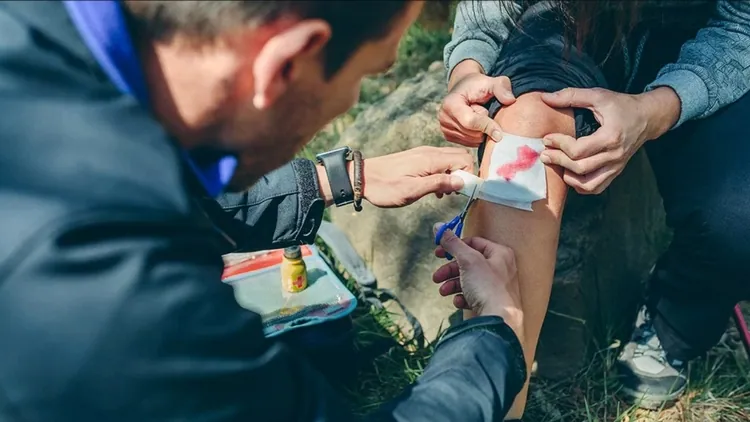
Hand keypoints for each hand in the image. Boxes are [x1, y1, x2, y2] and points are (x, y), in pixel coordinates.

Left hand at [361, 146, 473, 207]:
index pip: (464, 159)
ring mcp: (423, 154)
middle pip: (459, 156)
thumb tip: (462, 181)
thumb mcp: (412, 190)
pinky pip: (439, 162)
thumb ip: (438, 184)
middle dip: (463, 174)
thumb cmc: (385, 187)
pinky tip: (434, 189)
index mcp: (431, 159)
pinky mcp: (417, 158)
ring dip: (453, 175)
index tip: (463, 192)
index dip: (469, 175)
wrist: (362, 177)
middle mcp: (429, 152)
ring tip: (443, 194)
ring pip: (450, 159)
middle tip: (454, 193)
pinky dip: (443, 174)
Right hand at [432, 227, 523, 340]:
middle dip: (450, 271)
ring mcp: (497, 287)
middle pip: (469, 263)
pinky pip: (473, 296)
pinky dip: (463, 298)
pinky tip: (459, 302)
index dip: (454, 246)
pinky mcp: (492, 302)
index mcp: (499, 254)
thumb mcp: (467, 260)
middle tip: (437, 276)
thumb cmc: (488, 287)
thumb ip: (453, 243)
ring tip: (443, 291)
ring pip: (469, 281)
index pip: (473, 243)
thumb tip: (439, 227)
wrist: (498, 320)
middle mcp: (501, 268)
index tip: (438, 252)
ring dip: (452, 285)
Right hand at [439, 61, 515, 146]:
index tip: (501, 133)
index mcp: (450, 103)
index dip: (487, 126)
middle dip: (485, 126)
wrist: (463, 89)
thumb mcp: (491, 82)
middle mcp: (443, 117)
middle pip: (472, 133)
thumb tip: (510, 100)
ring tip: (478, 116)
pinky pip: (469, 143)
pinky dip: (477, 136)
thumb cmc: (477, 86)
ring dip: (481, 131)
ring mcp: (444, 128)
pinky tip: (476, 124)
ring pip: (472, 140)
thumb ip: (502, 87)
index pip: (470, 121)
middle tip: (483, 111)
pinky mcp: (448, 136)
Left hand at [539, 87, 679, 193]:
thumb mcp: (598, 96)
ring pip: (588, 184)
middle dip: (558, 161)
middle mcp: (614, 155)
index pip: (578, 150)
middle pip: (579, 168)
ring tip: (557, 166)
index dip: (559, 145)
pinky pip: (596, 188)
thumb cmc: (622, 105)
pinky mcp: (616, 171)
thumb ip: (571, 96)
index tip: (547, 138)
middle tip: (545, 154)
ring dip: (568, 178)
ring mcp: (616, 166)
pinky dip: (581, 186)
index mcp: (610, 136)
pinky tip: (571, 175)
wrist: (648, 117)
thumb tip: (545, 98)